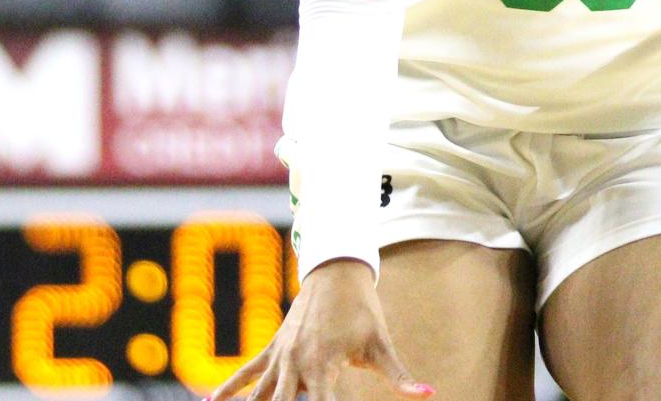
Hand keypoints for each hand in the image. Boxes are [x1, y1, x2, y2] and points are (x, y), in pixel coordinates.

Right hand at [206, 259, 429, 400]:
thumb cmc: (363, 310)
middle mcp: (297, 364)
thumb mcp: (380, 345)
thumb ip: (400, 376)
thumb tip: (430, 394)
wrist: (337, 271)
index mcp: (324, 366)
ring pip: (258, 395)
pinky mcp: (273, 348)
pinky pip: (247, 372)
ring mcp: (281, 356)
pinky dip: (229, 388)